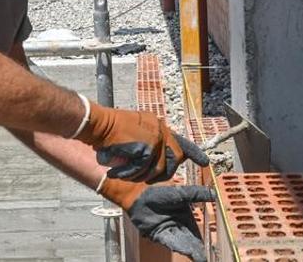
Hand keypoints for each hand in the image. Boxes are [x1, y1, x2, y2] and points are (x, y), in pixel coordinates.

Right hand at [74, 105, 209, 182]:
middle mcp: (160, 130)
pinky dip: (130, 173)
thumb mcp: (134, 133)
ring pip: (160, 169)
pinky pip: (145, 170)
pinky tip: (119, 171)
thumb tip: (158, 163)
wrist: (97, 124)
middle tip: (145, 177)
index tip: (205, 162)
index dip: (194, 152)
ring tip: (126, 172)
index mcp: (157, 125)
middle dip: (163, 174)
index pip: (181, 141)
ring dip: (141, 175)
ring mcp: (156, 138)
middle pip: (174, 160)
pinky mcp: (148, 147)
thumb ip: (149, 142)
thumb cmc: (107, 131)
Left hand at [99, 178, 215, 261]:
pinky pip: (169, 241)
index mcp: (185, 216)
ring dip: (188, 250)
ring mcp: (167, 230)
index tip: (208, 250)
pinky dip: (177, 246)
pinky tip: (186, 250)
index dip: (201, 242)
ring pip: (180, 243)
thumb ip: (198, 194)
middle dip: (196, 250)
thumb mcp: (182, 192)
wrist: (139, 192)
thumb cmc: (159, 189)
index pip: (195, 233)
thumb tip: (215, 194)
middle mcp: (177, 225)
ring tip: (199, 257)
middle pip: (189, 241)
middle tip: (204, 258)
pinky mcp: (157, 234)